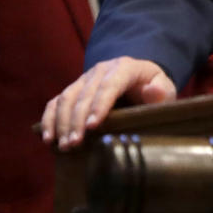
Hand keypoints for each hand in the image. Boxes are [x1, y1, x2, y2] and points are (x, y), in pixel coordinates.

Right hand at [41, 57, 175, 148]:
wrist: (139, 81)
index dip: (100, 105)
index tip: (92, 126)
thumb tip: (153, 91)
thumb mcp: (165, 89)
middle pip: (84, 94)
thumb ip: (162, 92)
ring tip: (64, 145)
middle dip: (77, 120)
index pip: (110, 85)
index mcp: (125, 68)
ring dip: (62, 122)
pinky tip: (48, 138)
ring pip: (67, 98)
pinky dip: (49, 119)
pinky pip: (55, 102)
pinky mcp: (73, 90)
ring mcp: (84, 79)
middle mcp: (101, 70)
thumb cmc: (153, 89)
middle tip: (74, 143)